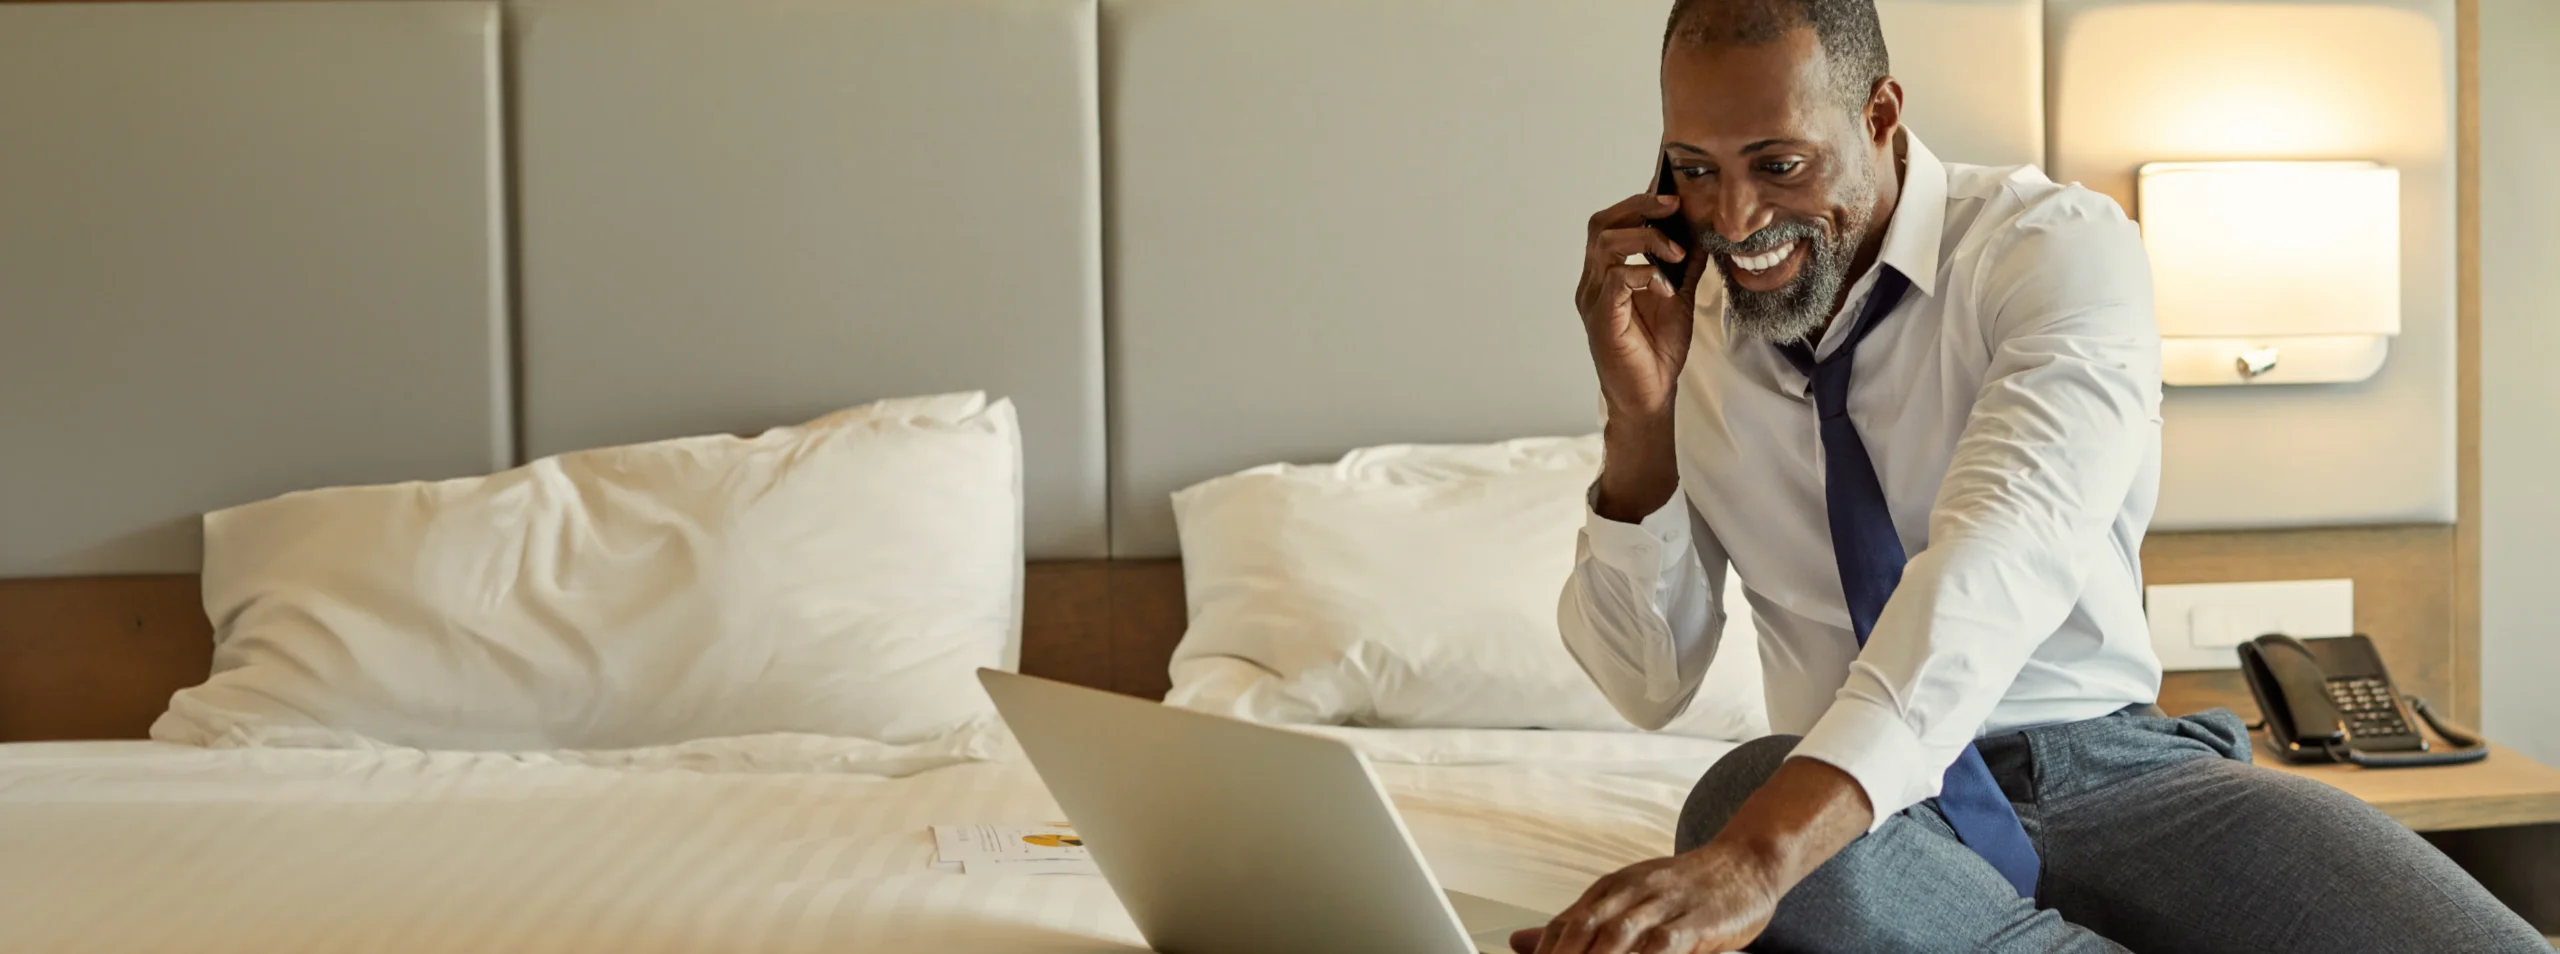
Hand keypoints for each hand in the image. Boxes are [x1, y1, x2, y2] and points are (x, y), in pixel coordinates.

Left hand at [1512, 843, 1778, 953]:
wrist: (1746, 861)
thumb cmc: (1686, 887)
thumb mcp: (1628, 897)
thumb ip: (1578, 923)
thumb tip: (1519, 942)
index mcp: (1609, 890)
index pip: (1563, 926)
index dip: (1543, 953)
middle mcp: (1630, 893)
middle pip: (1582, 930)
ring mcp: (1662, 904)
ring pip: (1618, 936)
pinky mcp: (1696, 920)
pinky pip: (1665, 943)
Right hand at [1576, 192, 1706, 519]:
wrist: (1650, 395)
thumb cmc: (1657, 349)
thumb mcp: (1678, 296)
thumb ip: (1685, 264)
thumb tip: (1703, 229)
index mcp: (1608, 272)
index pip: (1613, 221)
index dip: (1639, 202)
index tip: (1674, 194)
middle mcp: (1593, 281)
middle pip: (1601, 224)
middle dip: (1638, 207)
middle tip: (1673, 206)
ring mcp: (1593, 300)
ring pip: (1605, 245)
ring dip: (1645, 239)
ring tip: (1675, 253)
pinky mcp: (1601, 320)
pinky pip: (1614, 280)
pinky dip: (1642, 273)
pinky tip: (1663, 284)